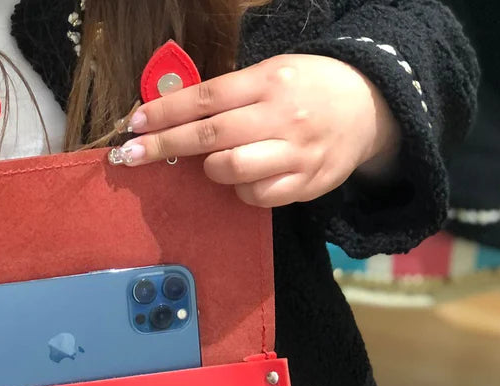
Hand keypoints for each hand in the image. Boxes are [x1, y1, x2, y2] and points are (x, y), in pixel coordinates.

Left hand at [114, 54, 401, 206]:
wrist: (369, 108)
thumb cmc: (307, 89)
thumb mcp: (271, 74)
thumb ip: (228, 94)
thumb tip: (171, 111)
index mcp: (269, 81)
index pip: (206, 98)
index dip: (166, 113)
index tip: (135, 124)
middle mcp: (281, 116)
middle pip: (209, 135)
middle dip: (164, 146)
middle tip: (131, 156)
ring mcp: (295, 152)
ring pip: (231, 169)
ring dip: (211, 169)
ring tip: (215, 163)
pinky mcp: (305, 183)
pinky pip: (257, 196)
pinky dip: (242, 191)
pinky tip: (248, 178)